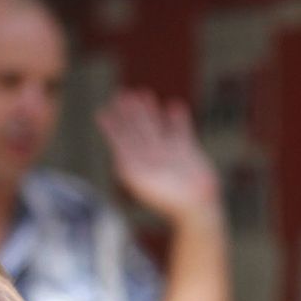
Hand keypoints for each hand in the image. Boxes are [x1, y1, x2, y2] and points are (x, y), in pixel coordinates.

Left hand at [96, 90, 220, 225]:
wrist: (197, 206)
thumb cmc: (170, 199)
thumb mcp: (145, 184)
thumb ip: (131, 169)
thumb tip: (118, 156)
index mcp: (139, 167)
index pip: (122, 143)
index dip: (113, 127)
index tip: (103, 112)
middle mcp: (151, 159)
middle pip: (137, 132)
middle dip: (129, 114)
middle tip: (122, 95)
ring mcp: (169, 154)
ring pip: (157, 128)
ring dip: (149, 112)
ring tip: (144, 94)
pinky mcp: (187, 152)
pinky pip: (181, 130)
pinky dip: (178, 119)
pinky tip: (175, 106)